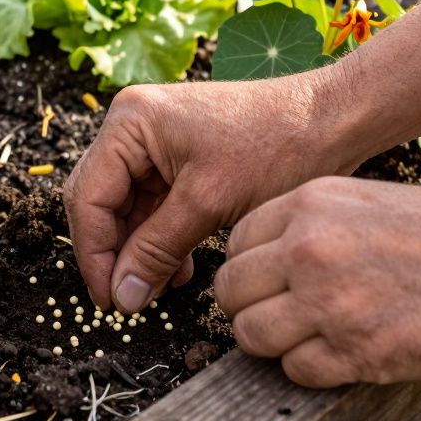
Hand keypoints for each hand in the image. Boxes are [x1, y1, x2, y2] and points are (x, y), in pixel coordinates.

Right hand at [63, 72, 353, 313]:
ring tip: (158, 289)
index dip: (94, 254)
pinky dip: (160, 237)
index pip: (89, 197)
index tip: (109, 300)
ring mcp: (155, 139)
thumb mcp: (209, 203)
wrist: (331, 119)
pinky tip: (178, 270)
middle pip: (101, 201)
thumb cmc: (275, 146)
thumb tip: (122, 297)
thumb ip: (157, 250)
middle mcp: (133, 124)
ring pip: (127, 207)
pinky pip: (153, 203)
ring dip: (139, 249)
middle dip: (114, 253)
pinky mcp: (178, 154)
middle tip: (125, 301)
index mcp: (130, 122)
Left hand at [217, 176, 420, 386]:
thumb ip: (315, 223)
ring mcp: (330, 302)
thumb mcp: (371, 200)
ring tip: (305, 337)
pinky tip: (341, 353)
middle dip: (248, 306)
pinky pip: (296, 370)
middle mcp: (309, 248)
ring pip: (252, 335)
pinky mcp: (357, 351)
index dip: (248, 267)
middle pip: (232, 290)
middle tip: (277, 315)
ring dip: (272, 342)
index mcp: (312, 203)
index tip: (264, 282)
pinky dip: (311, 369)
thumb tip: (272, 257)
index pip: (236, 242)